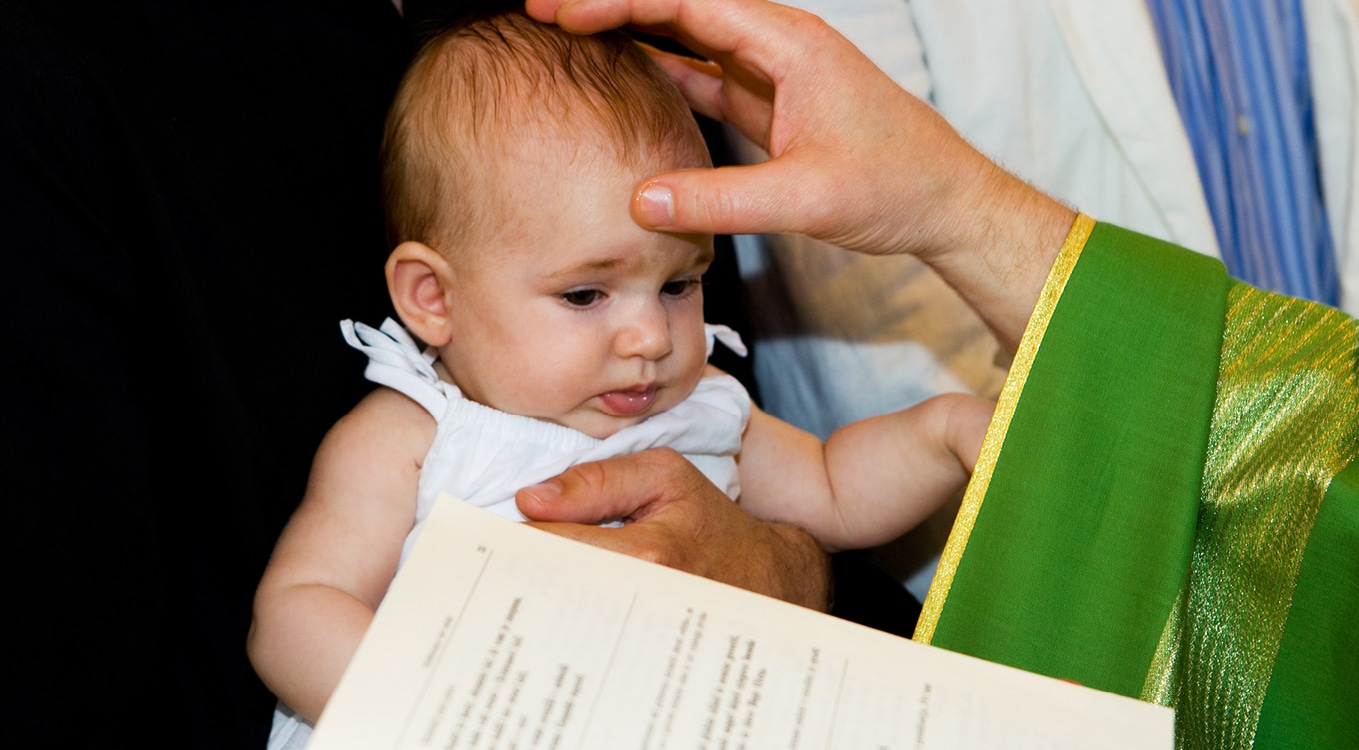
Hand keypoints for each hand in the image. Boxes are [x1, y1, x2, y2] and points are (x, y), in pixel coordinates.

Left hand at [516, 448, 829, 609]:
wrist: (762, 580)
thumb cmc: (709, 522)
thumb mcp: (663, 476)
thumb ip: (596, 479)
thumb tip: (530, 499)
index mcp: (643, 554)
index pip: (546, 546)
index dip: (513, 534)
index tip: (494, 529)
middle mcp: (637, 602)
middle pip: (544, 592)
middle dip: (517, 571)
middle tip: (501, 557)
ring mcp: (634, 638)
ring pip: (554, 620)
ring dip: (534, 597)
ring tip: (526, 580)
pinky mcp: (630, 658)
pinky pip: (575, 639)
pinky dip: (557, 620)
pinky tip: (553, 605)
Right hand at [524, 0, 1073, 351]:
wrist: (943, 203)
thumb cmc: (895, 185)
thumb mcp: (805, 198)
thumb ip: (722, 200)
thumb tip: (640, 201)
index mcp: (788, 44)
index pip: (687, 2)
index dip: (620, 0)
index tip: (561, 7)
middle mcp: (777, 46)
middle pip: (680, 9)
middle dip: (613, 6)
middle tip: (544, 12)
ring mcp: (773, 74)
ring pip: (688, 40)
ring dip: (633, 36)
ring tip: (570, 38)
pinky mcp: (771, 105)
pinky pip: (703, 79)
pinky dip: (662, 75)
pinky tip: (625, 81)